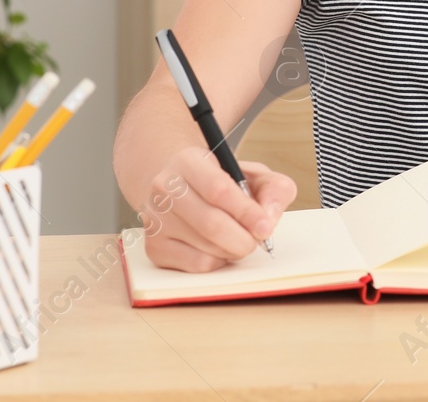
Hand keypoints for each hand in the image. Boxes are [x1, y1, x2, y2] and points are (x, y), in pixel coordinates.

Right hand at [140, 146, 295, 271]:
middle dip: (243, 238)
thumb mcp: (253, 174)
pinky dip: (218, 261)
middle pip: (211, 223)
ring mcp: (155, 219)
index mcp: (188, 161)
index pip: (218, 189)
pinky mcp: (154, 246)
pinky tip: (219, 248)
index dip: (246, 212)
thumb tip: (269, 217)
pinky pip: (196, 265)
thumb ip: (273, 189)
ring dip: (233, 250)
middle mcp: (164, 188)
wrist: (181, 190)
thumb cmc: (223, 183)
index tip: (266, 227)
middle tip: (257, 240)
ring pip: (205, 248)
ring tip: (239, 239)